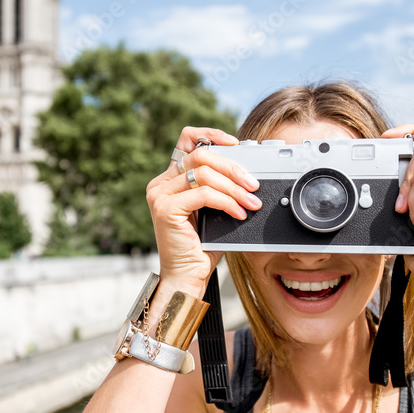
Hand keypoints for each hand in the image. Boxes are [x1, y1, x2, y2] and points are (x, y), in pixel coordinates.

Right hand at [146, 127, 261, 285]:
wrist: (187, 277)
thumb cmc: (202, 247)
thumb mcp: (214, 209)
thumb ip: (220, 187)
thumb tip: (247, 171)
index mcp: (170, 179)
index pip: (187, 140)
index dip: (211, 135)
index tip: (236, 143)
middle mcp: (160, 183)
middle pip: (200, 156)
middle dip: (233, 167)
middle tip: (253, 184)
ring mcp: (159, 195)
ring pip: (203, 174)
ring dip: (234, 187)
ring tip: (251, 202)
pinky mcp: (164, 209)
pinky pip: (203, 194)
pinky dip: (227, 202)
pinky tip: (239, 213)